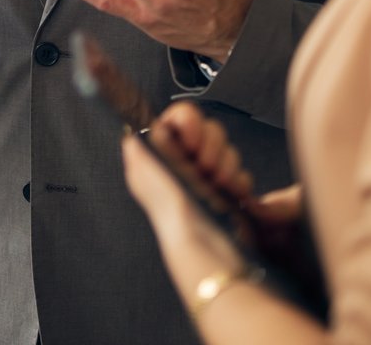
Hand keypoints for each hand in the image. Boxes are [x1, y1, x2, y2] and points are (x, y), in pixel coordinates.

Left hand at [122, 114, 247, 294]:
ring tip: (215, 184)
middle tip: (202, 166)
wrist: (203, 252)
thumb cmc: (173, 218)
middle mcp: (186, 163)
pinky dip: (238, 182)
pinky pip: (241, 173)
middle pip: (210, 129)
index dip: (191, 122)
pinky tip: (230, 193)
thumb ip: (138, 152)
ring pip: (228, 150)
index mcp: (164, 155)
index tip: (191, 138)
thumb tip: (129, 132)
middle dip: (211, 145)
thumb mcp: (147, 180)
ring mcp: (209, 177)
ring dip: (225, 165)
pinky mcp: (230, 192)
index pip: (182, 117)